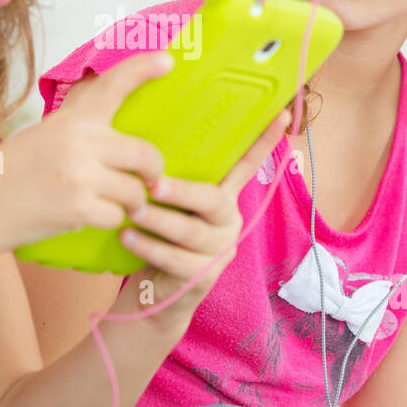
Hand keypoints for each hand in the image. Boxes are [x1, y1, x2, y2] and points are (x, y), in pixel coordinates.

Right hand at [0, 50, 176, 252]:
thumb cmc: (8, 174)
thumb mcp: (42, 136)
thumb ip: (78, 130)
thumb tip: (112, 126)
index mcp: (70, 120)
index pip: (112, 86)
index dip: (143, 69)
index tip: (167, 60)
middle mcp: (79, 143)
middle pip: (145, 154)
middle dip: (153, 172)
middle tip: (150, 181)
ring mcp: (81, 176)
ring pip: (134, 190)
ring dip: (130, 203)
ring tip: (113, 205)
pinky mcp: (79, 208)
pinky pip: (117, 216)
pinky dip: (108, 221)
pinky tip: (87, 218)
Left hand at [111, 108, 292, 333]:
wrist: (155, 293)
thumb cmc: (158, 235)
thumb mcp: (167, 204)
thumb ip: (168, 177)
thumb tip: (144, 138)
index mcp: (224, 196)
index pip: (247, 165)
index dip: (264, 141)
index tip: (280, 113)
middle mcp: (229, 220)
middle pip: (214, 201)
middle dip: (183, 192)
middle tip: (153, 185)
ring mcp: (220, 250)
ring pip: (191, 232)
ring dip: (158, 221)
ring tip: (132, 211)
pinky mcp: (204, 277)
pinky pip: (176, 259)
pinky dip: (149, 246)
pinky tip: (127, 236)